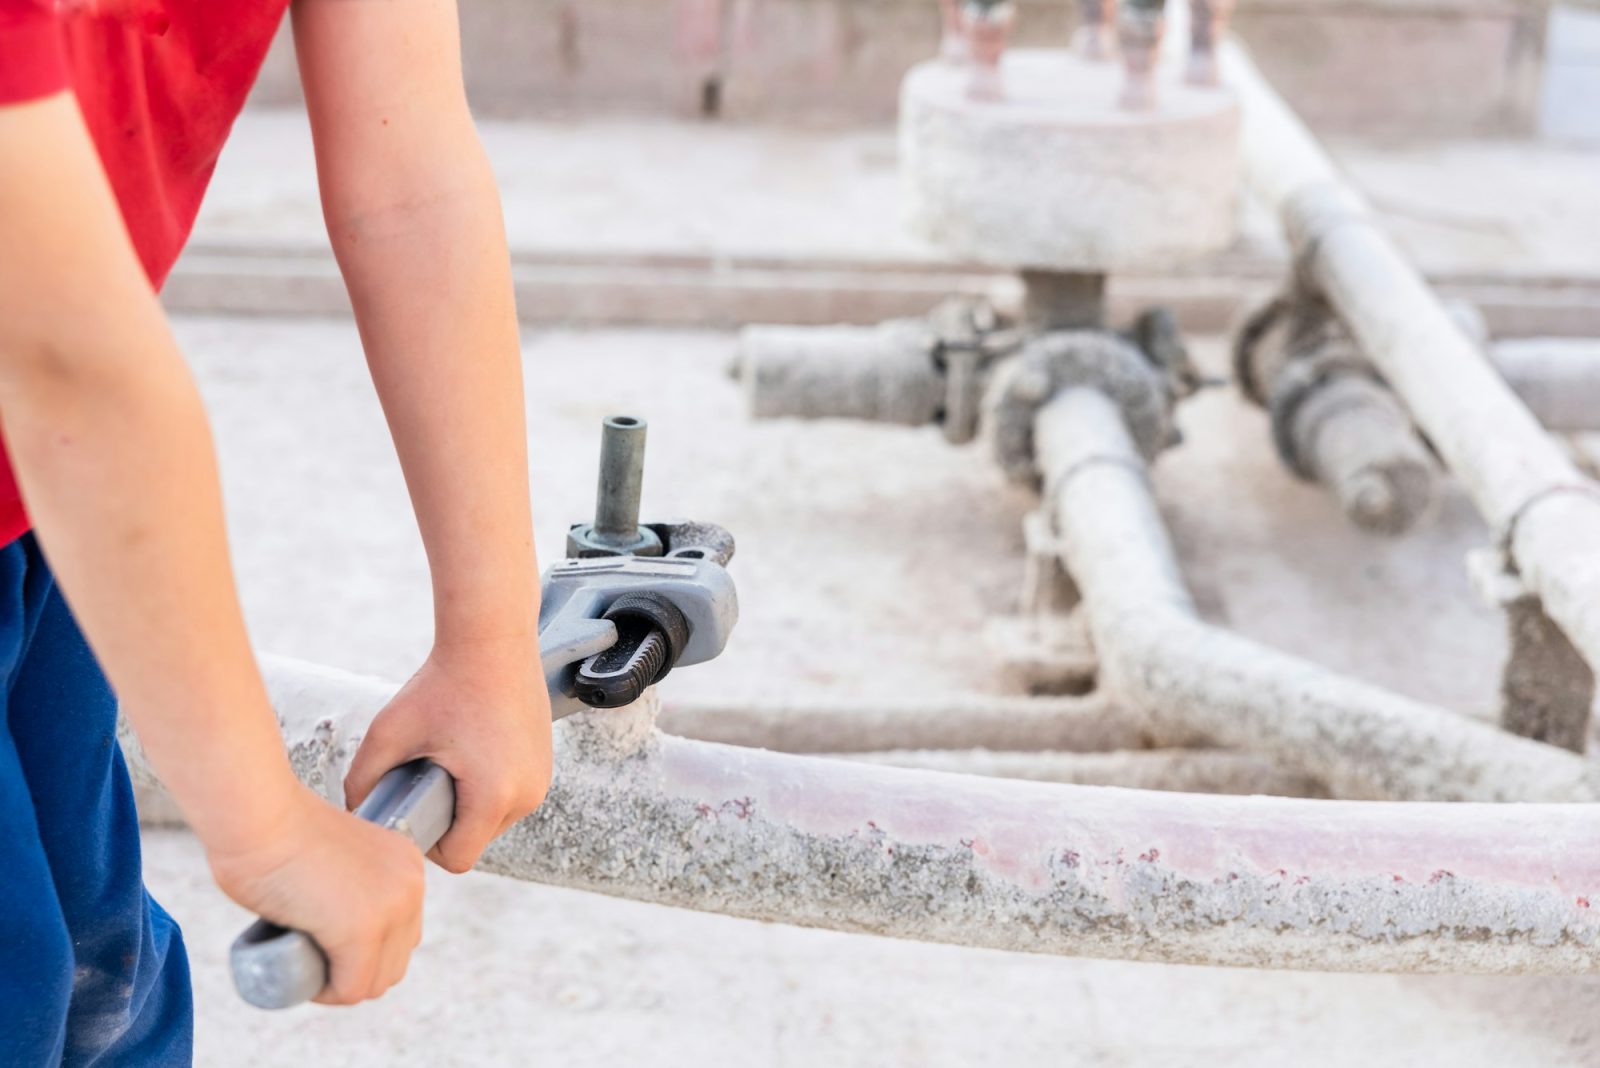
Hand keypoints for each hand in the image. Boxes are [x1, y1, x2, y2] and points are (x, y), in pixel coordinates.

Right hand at [208, 785, 425, 1004]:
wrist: (259, 814)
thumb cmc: (277, 830)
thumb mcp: (338, 857)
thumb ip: (349, 881)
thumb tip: (333, 918)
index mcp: (406, 864)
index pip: (401, 933)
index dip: (364, 951)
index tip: (326, 944)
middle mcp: (410, 885)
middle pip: (394, 961)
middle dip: (355, 972)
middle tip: (311, 958)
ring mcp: (391, 909)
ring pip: (374, 981)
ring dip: (341, 985)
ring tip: (305, 966)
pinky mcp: (362, 931)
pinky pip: (351, 988)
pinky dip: (327, 993)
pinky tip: (305, 979)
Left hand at [344, 637, 552, 873]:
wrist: (492, 640)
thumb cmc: (441, 684)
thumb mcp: (389, 732)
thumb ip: (362, 779)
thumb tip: (353, 812)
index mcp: (492, 795)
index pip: (457, 858)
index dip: (428, 843)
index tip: (413, 808)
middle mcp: (527, 794)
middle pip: (477, 840)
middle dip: (449, 821)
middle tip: (426, 779)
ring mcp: (541, 779)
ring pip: (495, 819)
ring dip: (470, 805)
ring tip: (449, 766)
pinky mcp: (545, 763)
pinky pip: (511, 795)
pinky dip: (489, 786)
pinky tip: (469, 757)